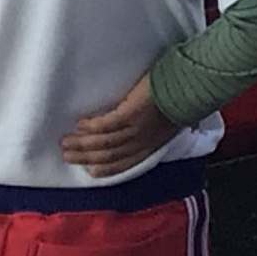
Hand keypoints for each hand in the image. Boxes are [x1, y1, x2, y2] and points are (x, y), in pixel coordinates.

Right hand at [60, 74, 175, 175]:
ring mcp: (136, 128)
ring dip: (81, 144)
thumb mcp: (169, 123)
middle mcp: (142, 141)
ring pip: (103, 142)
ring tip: (65, 142)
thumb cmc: (181, 99)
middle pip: (108, 155)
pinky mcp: (130, 114)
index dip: (105, 169)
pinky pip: (105, 125)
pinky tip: (80, 125)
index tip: (89, 170)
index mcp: (152, 145)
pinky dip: (90, 127)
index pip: (125, 164)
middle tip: (66, 155)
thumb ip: (155, 130)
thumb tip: (144, 129)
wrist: (190, 85)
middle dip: (85, 157)